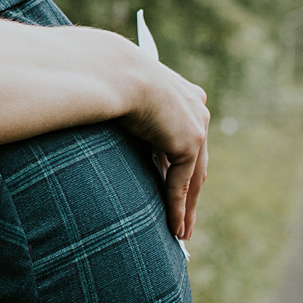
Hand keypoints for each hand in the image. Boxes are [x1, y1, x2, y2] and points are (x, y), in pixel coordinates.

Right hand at [117, 63, 208, 240]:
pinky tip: (174, 228)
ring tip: (180, 232)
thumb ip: (131, 119)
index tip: (174, 187)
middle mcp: (197, 108)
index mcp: (184, 94)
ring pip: (194, 177)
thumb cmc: (106, 78)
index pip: (185, 138)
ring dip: (187, 208)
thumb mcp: (124, 102)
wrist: (112, 70)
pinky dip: (178, 208)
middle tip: (183, 219)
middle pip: (196, 162)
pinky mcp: (189, 141)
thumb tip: (109, 129)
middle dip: (190, 193)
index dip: (179, 166)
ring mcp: (196, 124)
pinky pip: (183, 183)